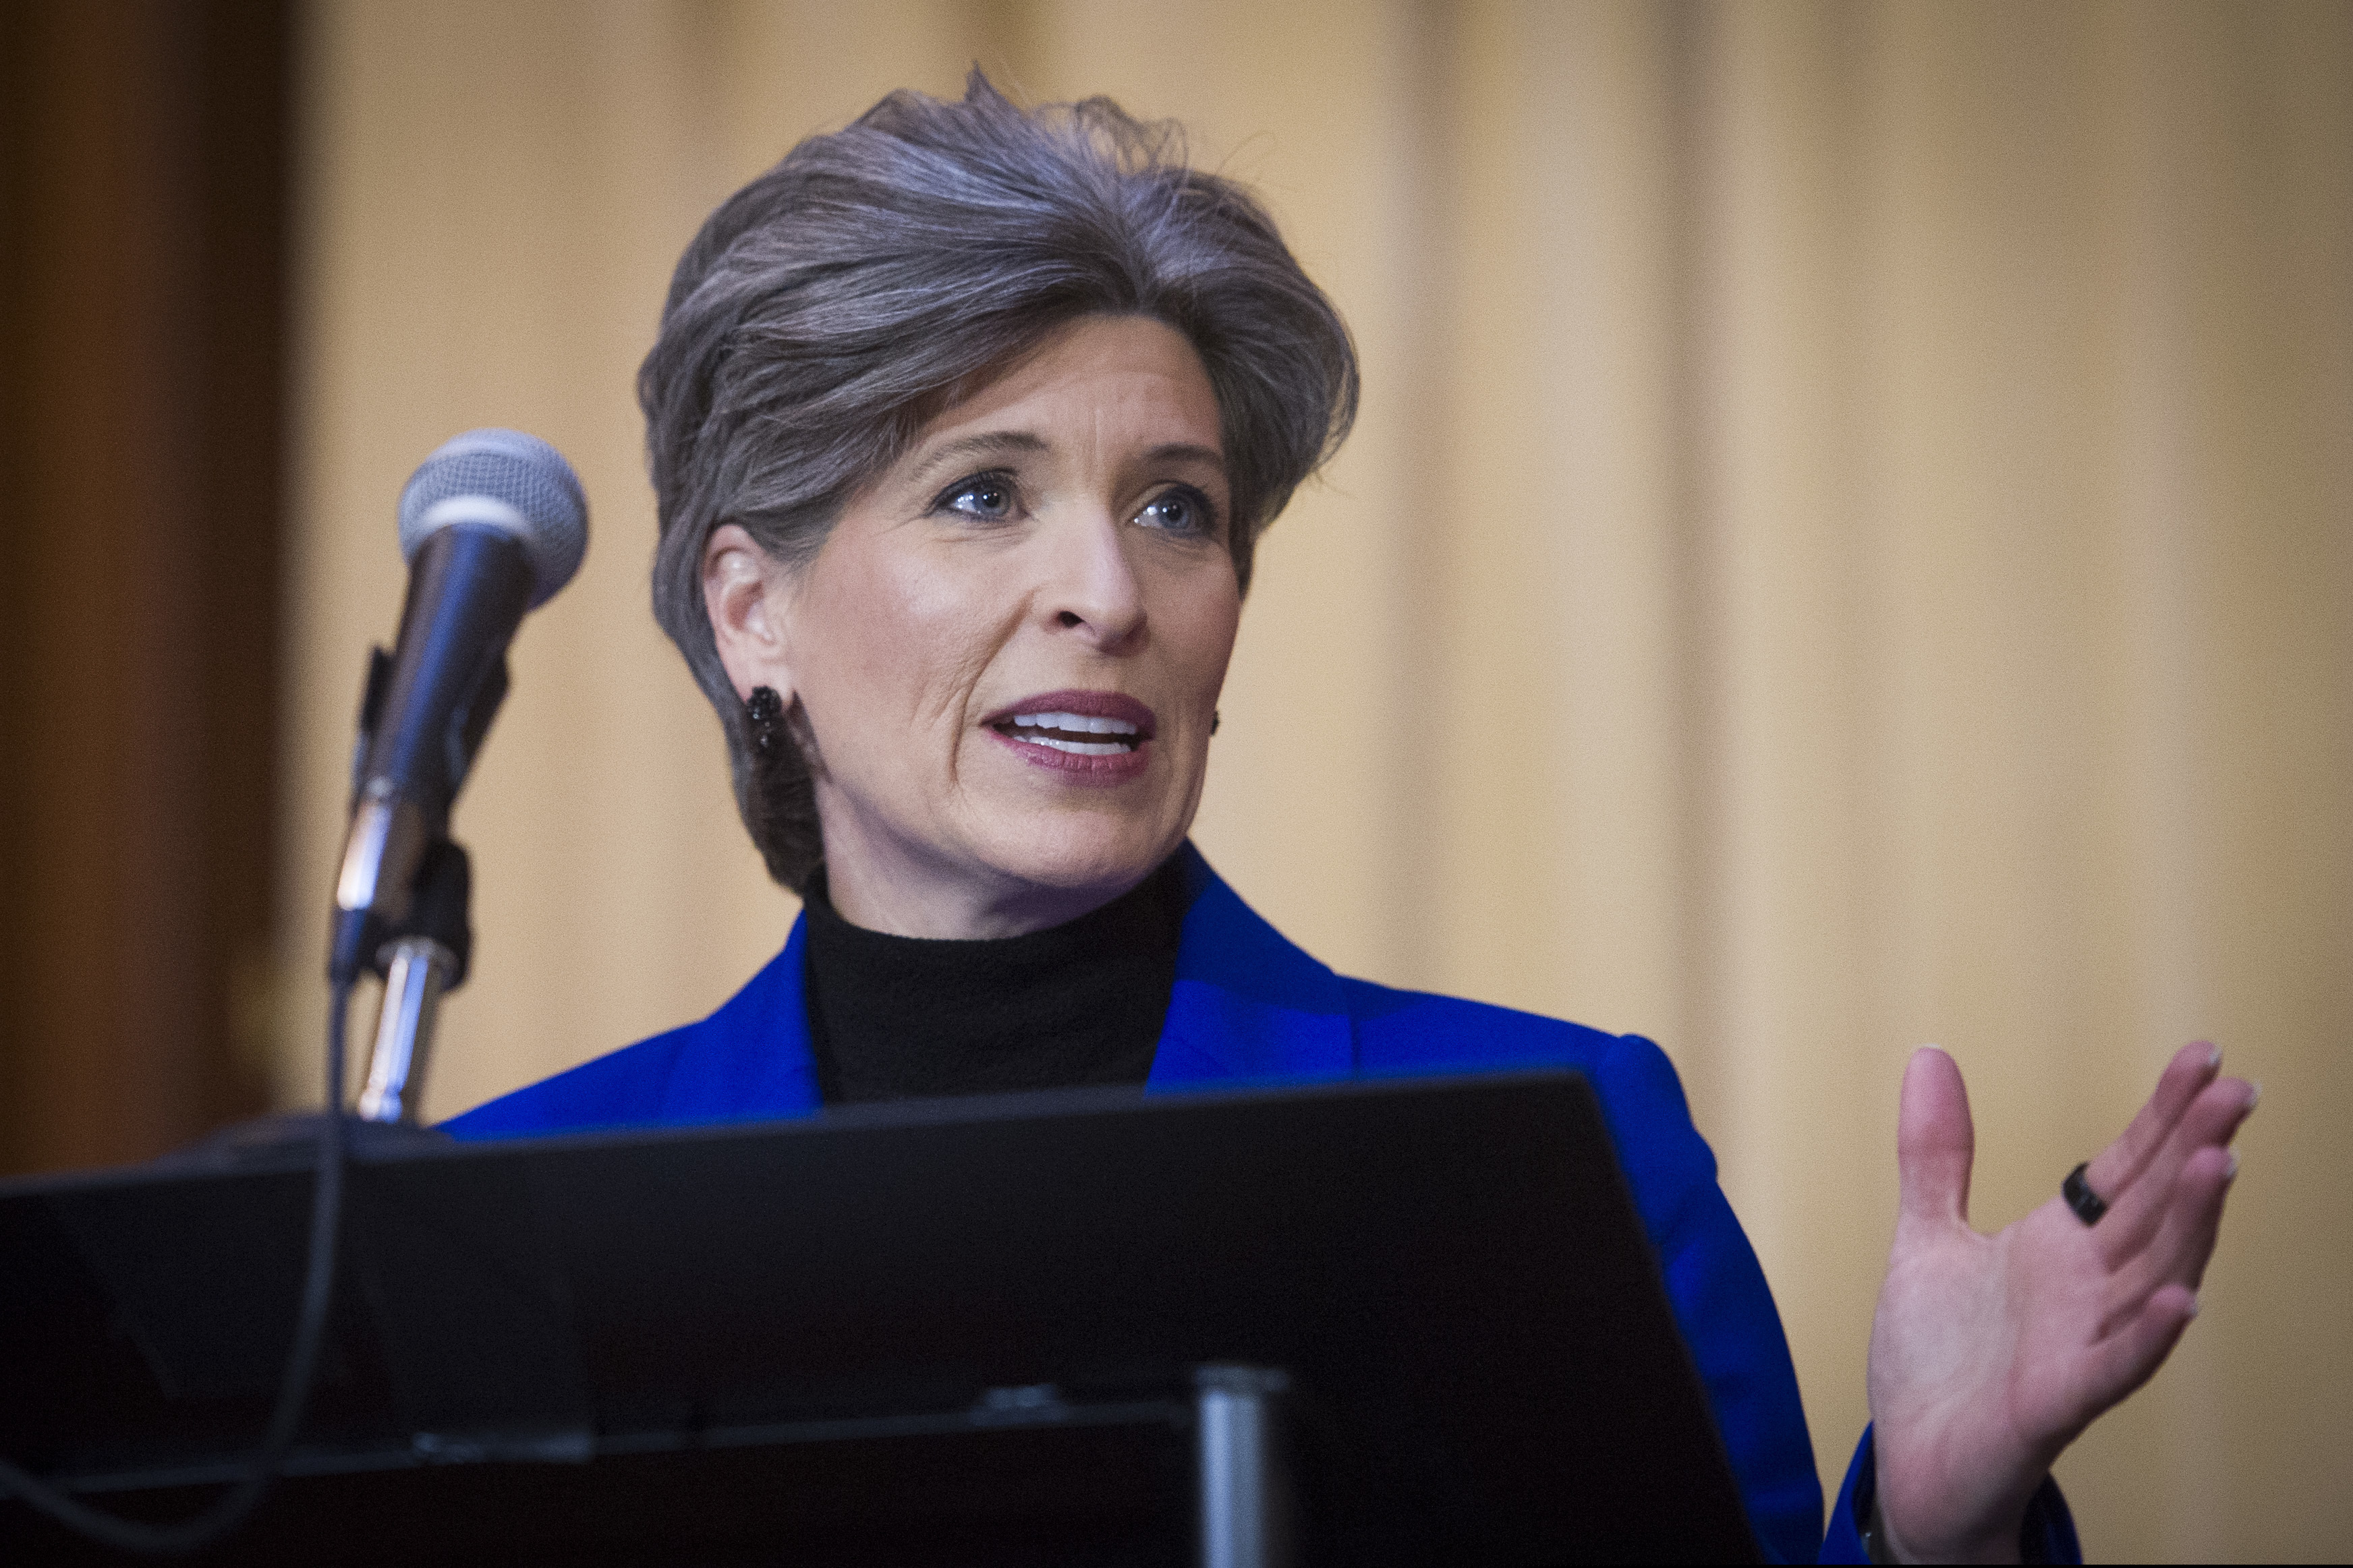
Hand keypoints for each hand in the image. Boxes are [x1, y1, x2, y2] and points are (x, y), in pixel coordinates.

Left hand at [1865, 1042, 2253, 1562]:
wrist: (1914, 1463)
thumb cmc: (1937, 1360)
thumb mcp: (1926, 1238)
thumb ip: (1936, 1154)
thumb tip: (1931, 1055)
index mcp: (2060, 1247)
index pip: (2126, 1170)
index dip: (2164, 1115)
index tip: (2206, 1057)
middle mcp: (2086, 1292)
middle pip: (2153, 1211)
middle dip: (2194, 1150)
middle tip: (2238, 1090)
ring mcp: (2078, 1346)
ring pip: (2151, 1278)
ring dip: (2187, 1226)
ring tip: (2218, 1164)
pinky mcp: (2054, 1403)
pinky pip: (2113, 1367)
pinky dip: (2148, 1335)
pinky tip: (2183, 1299)